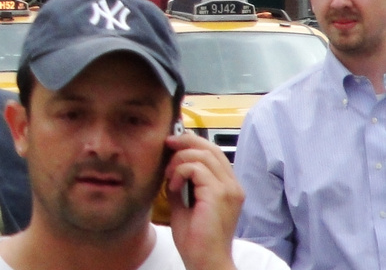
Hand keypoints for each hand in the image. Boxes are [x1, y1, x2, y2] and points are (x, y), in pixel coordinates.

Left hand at [164, 130, 241, 269]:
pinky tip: (174, 186)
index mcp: (228, 187)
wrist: (205, 260)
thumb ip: (181, 183)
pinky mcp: (219, 195)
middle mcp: (233, 186)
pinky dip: (179, 172)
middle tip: (166, 146)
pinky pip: (196, 168)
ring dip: (179, 160)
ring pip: (202, 154)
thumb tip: (170, 165)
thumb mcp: (184, 203)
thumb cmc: (196, 238)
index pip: (213, 152)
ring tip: (170, 177)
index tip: (170, 145)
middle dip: (185, 142)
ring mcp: (229, 190)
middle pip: (210, 147)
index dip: (192, 142)